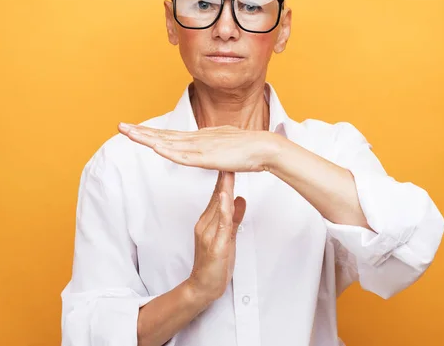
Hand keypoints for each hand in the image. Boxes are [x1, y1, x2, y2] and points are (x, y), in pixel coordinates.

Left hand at [118, 123, 278, 171]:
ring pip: (168, 142)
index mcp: (200, 138)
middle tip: (120, 126)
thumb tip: (207, 150)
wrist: (264, 147)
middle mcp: (196, 139)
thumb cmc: (248, 149)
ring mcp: (201, 146)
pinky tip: (155, 148)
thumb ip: (212, 148)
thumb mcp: (224, 148)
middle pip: (163, 135)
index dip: (150, 133)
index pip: (170, 136)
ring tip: (128, 133)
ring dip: (147, 138)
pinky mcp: (208, 157)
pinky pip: (184, 155)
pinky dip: (168, 151)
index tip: (134, 131)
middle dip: (140, 132)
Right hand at [187, 171, 245, 301]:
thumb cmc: (215, 264)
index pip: (217, 195)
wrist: (203, 287)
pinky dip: (225, 209)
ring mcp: (208, 234)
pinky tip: (228, 198)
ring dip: (224, 188)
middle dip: (224, 177)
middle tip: (229, 156)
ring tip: (228, 171)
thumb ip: (234, 217)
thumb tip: (240, 198)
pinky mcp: (215, 245)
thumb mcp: (228, 236)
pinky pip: (221, 224)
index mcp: (207, 221)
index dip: (224, 178)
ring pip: (218, 207)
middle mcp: (205, 224)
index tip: (230, 161)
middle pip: (217, 197)